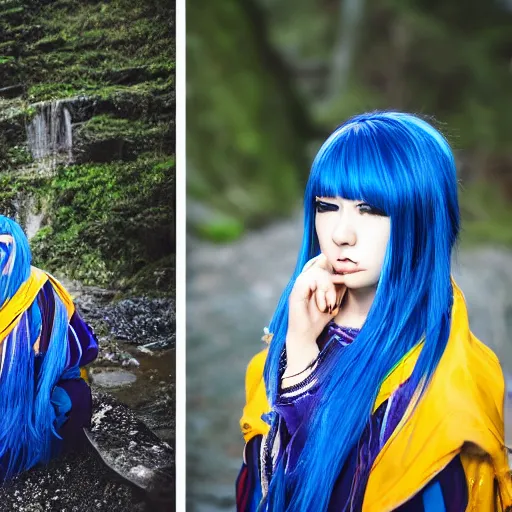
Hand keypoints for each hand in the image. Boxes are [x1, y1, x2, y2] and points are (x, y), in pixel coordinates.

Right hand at [284, 255, 345, 379]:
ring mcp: (298, 284)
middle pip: (320, 261)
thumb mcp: (334, 299)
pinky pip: (312, 281)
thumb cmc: (319, 319)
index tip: (343, 277)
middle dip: (334, 274)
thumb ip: (339, 285)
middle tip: (340, 288)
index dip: (333, 263)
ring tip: (331, 304)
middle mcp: (303, 278)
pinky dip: (322, 292)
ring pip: (319, 271)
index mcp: (310, 278)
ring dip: (329, 287)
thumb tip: (349, 272)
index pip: (320, 260)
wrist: (306, 336)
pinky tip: (324, 306)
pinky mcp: (296, 291)